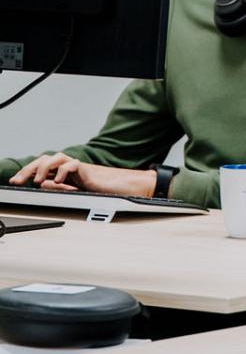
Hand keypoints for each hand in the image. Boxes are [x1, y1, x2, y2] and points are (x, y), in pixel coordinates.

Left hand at [10, 154, 155, 197]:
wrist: (122, 191)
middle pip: (45, 160)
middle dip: (29, 169)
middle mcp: (69, 168)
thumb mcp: (74, 195)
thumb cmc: (101, 193)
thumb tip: (43, 183)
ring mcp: (78, 168)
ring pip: (56, 158)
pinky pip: (72, 165)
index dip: (26, 173)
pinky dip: (63, 172)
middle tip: (18, 181)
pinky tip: (59, 181)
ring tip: (37, 181)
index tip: (15, 182)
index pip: (41, 169)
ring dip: (43, 168)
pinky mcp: (88, 170)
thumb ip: (59, 189)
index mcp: (64, 175)